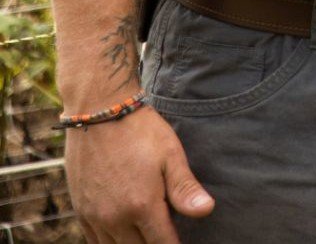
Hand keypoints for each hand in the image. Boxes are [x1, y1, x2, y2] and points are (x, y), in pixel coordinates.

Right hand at [65, 106, 213, 243]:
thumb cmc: (139, 129)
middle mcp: (115, 218)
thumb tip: (207, 211)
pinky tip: (123, 233)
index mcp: (142, 205)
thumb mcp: (169, 153)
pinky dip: (110, 242)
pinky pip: (94, 242)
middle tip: (166, 232)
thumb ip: (185, 188)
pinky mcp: (81, 210)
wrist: (98, 111)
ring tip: (147, 233)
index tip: (182, 240)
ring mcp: (95, 216)